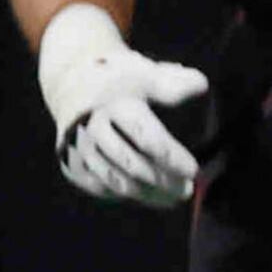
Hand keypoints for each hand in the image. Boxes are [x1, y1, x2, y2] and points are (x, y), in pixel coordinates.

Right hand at [35, 2, 205, 209]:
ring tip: (169, 198)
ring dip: (145, 194)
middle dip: (162, 182)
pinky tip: (142, 193)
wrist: (70, 83)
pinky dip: (121, 193)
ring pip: (114, 180)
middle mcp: (92, 127)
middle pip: (131, 164)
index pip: (147, 138)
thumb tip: (201, 87)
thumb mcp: (146, 74)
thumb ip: (175, 83)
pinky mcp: (70, 161)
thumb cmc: (120, 80)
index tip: (193, 170)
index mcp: (114, 104)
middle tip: (185, 190)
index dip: (172, 158)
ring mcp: (78, 147)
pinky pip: (98, 186)